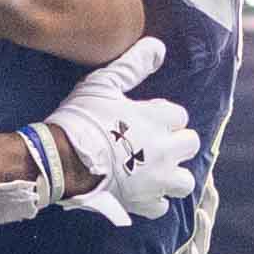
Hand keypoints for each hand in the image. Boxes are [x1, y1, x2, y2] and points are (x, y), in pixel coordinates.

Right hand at [27, 37, 196, 222]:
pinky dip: (154, 200)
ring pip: (185, 181)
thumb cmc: (82, 118)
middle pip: (191, 145)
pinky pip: (162, 206)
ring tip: (154, 171)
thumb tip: (159, 47)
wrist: (63, 160)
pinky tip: (140, 192)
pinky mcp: (144, 203)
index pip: (180, 115)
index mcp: (159, 119)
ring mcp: (157, 180)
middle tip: (154, 143)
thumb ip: (134, 64)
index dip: (163, 116)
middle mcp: (166, 150)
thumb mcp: (104, 83)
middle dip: (177, 144)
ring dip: (174, 175)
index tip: (145, 118)